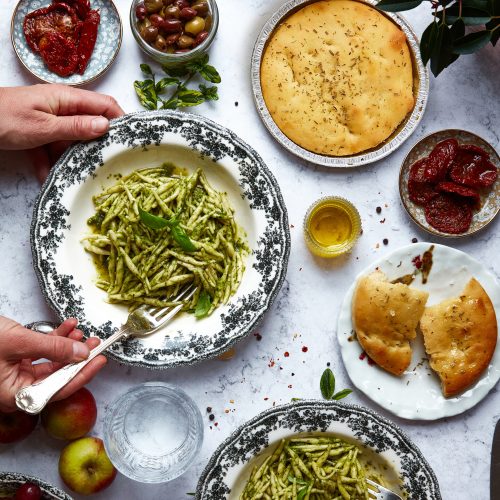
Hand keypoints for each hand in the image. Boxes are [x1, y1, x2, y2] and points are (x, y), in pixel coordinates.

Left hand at [0, 84, 123, 181]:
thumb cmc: (2, 118)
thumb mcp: (43, 127)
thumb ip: (75, 127)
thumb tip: (106, 126)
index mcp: (66, 99)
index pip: (105, 105)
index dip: (122, 120)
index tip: (134, 140)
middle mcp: (61, 108)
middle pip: (90, 126)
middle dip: (97, 147)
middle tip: (109, 165)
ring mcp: (49, 120)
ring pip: (71, 141)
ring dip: (71, 159)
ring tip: (75, 177)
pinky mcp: (38, 133)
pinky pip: (51, 148)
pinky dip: (50, 162)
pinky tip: (47, 177)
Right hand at [0, 316, 105, 411]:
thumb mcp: (20, 343)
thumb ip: (53, 349)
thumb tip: (82, 354)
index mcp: (15, 395)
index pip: (58, 389)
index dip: (83, 374)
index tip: (100, 361)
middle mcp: (17, 388)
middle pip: (58, 375)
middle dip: (78, 357)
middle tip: (96, 344)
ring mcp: (16, 374)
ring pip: (52, 362)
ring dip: (68, 345)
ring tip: (82, 332)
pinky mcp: (16, 360)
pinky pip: (41, 352)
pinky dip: (55, 339)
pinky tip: (67, 326)